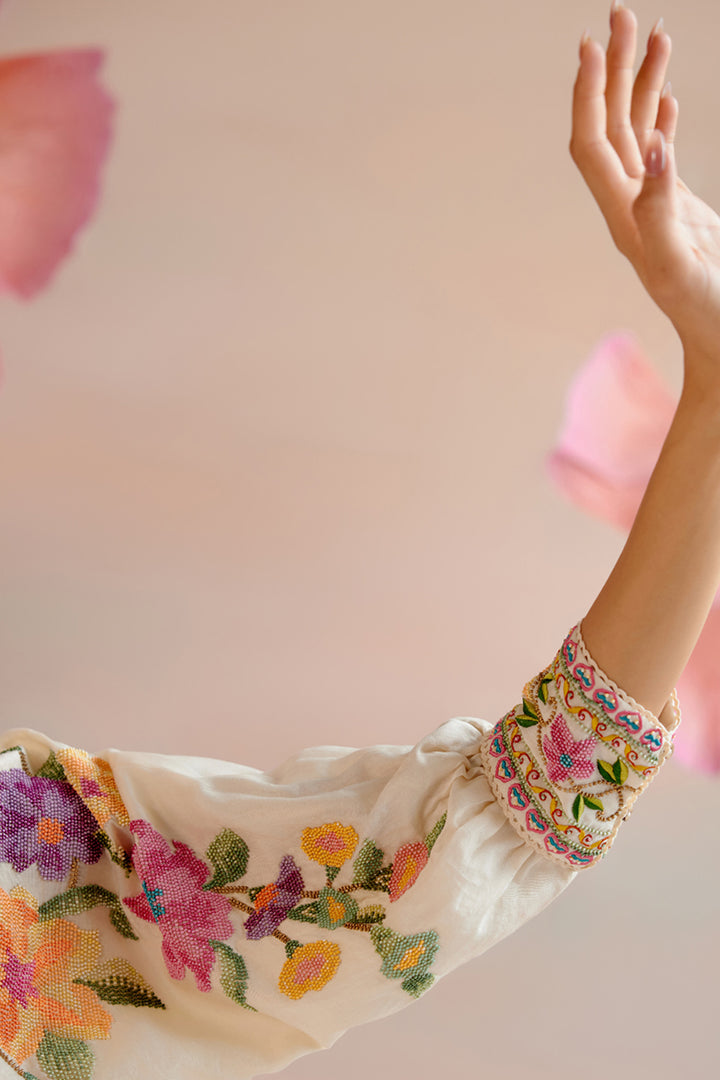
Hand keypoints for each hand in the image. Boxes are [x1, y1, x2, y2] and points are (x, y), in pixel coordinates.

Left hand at [570, 3, 719, 393]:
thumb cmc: (708, 312)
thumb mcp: (683, 263)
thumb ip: (663, 210)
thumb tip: (653, 148)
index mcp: (626, 216)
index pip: (592, 144)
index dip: (588, 95)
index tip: (590, 45)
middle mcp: (631, 207)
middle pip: (610, 128)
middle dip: (612, 71)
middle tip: (621, 14)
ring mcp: (655, 207)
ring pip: (637, 134)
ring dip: (640, 84)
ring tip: (654, 32)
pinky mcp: (679, 211)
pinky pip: (660, 155)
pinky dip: (660, 118)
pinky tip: (665, 98)